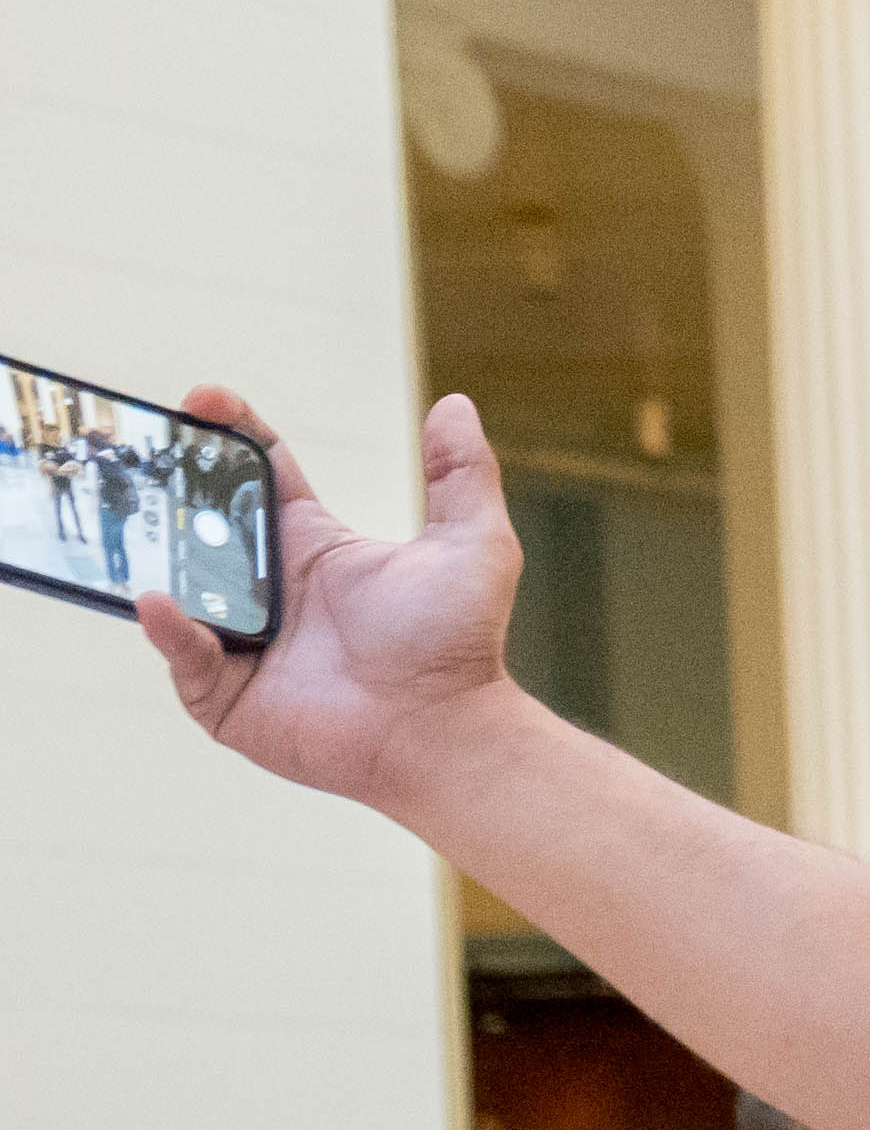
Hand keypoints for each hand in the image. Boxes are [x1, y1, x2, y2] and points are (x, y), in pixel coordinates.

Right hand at [145, 391, 523, 809]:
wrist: (448, 730)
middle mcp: (272, 589)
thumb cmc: (459, 646)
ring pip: (181, 587)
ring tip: (137, 516)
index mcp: (313, 547)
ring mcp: (246, 641)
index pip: (255, 476)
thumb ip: (460, 473)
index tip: (201, 398)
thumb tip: (454, 404)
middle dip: (168, 486)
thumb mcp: (471, 543)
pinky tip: (163, 601)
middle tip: (144, 451)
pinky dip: (170, 630)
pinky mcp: (230, 696)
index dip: (225, 434)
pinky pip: (185, 656)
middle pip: (201, 524)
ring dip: (158, 554)